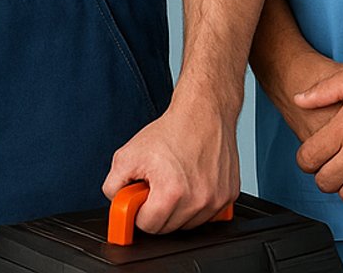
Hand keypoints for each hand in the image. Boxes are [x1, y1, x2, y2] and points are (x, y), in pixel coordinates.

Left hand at [101, 96, 238, 233]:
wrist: (203, 114)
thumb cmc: (171, 131)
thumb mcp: (127, 154)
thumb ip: (113, 186)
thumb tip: (117, 204)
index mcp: (171, 193)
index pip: (148, 226)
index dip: (139, 211)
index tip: (140, 199)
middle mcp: (198, 200)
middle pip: (168, 228)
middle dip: (157, 209)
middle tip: (156, 184)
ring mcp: (217, 200)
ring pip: (188, 224)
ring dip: (178, 209)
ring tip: (174, 180)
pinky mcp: (229, 196)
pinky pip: (207, 214)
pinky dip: (196, 203)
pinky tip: (191, 182)